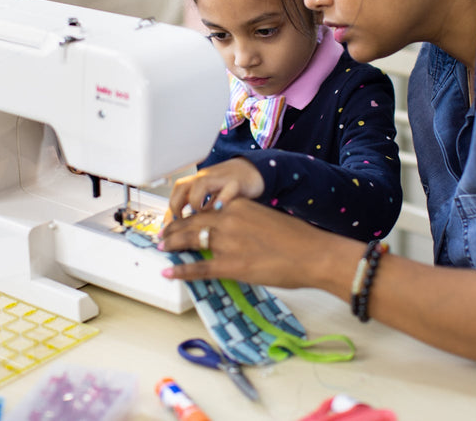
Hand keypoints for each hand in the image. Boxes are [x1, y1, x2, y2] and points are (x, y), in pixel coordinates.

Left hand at [159, 197, 357, 293]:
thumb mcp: (267, 217)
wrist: (314, 254)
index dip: (187, 215)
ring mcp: (227, 242)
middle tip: (162, 234)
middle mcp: (228, 219)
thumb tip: (235, 230)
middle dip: (173, 229)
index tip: (179, 219)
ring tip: (161, 246)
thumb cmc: (297, 239)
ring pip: (190, 241)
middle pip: (191, 222)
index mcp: (238, 205)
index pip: (204, 208)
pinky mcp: (230, 265)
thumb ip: (246, 219)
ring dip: (171, 244)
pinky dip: (180, 270)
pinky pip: (198, 268)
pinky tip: (168, 271)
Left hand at [167, 157, 264, 218]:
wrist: (254, 170)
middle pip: (182, 185)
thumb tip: (182, 227)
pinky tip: (220, 209)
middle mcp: (206, 178)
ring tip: (200, 215)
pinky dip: (222, 199)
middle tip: (181, 221)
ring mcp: (221, 179)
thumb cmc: (231, 185)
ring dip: (195, 201)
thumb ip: (199, 208)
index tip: (171, 224)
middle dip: (177, 205)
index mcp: (198, 181)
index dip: (171, 208)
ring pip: (200, 184)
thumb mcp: (211, 196)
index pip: (177, 191)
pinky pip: (228, 189)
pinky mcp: (237, 183)